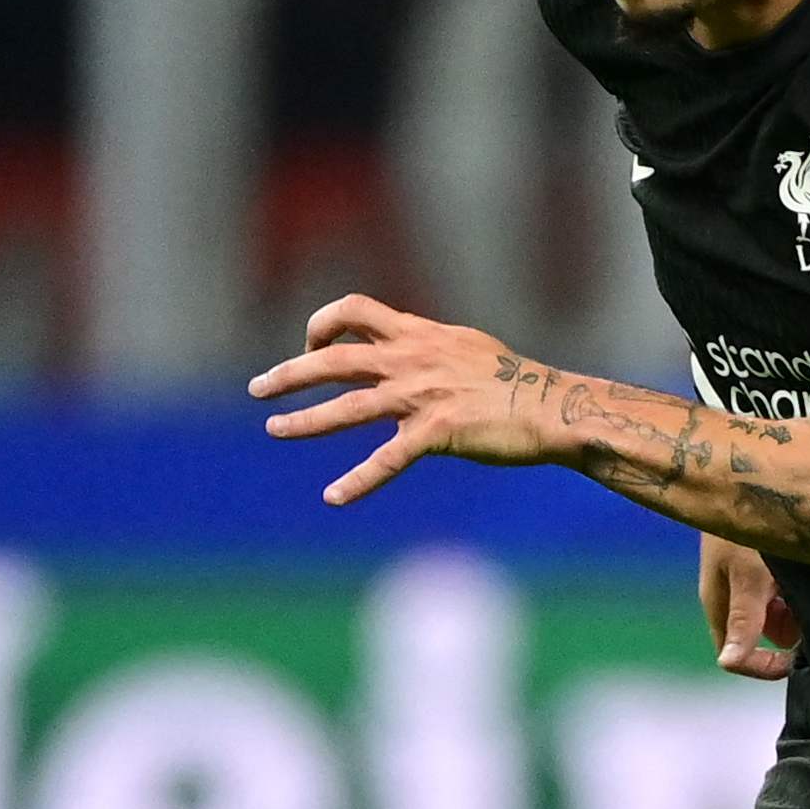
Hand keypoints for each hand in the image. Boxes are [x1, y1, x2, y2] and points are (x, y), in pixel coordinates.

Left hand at [248, 295, 556, 506]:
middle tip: (258, 388)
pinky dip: (358, 480)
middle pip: (335, 358)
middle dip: (290, 372)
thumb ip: (428, 346)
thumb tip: (408, 346)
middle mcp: (412, 359)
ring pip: (348, 406)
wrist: (550, 406)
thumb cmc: (513, 381)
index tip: (310, 346)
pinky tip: (334, 497)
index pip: (355, 311)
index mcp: (418, 334)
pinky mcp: (437, 432)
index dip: (323, 324)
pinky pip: (387, 459)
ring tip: (274, 428)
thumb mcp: (465, 347)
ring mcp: (422, 395)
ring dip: (305, 419)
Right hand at [701, 536, 798, 679]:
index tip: (797, 658)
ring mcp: (749, 580)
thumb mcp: (749, 576)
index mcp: (720, 606)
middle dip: (791, 631)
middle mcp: (733, 598)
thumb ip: (743, 619)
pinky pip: (786, 589)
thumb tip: (727, 663)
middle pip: (765, 636)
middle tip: (809, 607)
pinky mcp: (765, 562)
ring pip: (779, 613)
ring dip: (799, 607)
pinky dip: (801, 587)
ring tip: (809, 583)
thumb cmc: (745, 524)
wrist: (746, 468)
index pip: (737, 658)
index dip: (766, 666)